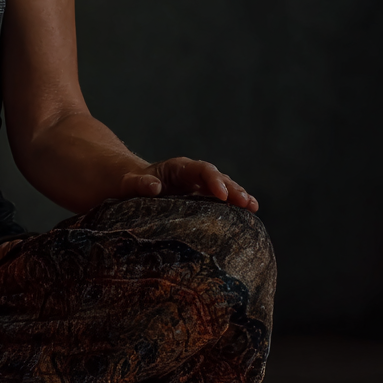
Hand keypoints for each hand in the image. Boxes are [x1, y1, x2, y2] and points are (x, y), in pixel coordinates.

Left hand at [119, 156, 257, 211]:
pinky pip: (221, 200)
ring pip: (223, 187)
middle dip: (231, 188)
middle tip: (245, 202)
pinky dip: (235, 205)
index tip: (221, 193)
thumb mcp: (130, 184)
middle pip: (217, 177)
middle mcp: (192, 175)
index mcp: (178, 168)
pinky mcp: (201, 200)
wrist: (132, 188)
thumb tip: (153, 187)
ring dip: (238, 196)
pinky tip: (250, 214)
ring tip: (252, 207)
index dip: (213, 179)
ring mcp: (198, 187)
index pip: (200, 170)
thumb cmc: (131, 185)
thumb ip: (139, 184)